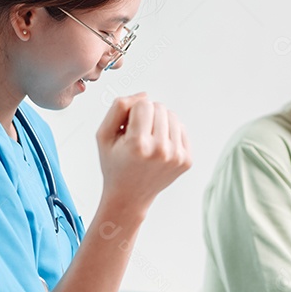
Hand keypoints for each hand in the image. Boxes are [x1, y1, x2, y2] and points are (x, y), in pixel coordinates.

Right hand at [96, 94, 191, 215]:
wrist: (129, 196)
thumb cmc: (114, 163)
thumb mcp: (104, 135)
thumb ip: (119, 107)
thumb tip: (145, 95)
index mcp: (138, 144)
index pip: (144, 104)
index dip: (133, 112)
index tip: (127, 128)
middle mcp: (161, 150)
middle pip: (160, 107)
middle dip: (147, 115)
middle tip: (138, 134)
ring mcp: (177, 157)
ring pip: (173, 116)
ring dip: (160, 121)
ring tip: (148, 138)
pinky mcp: (186, 161)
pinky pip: (182, 129)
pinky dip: (170, 132)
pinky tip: (159, 146)